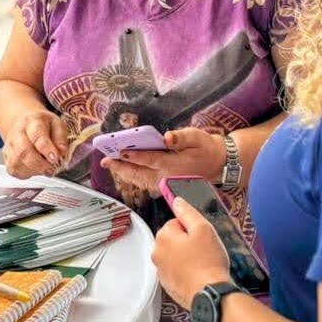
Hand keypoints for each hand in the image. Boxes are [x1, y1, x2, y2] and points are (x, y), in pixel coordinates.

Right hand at [3, 109, 67, 178]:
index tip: (56, 158)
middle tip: (52, 169)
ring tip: (45, 169)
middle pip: (23, 151)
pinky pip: (13, 170)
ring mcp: (9, 145)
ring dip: (33, 171)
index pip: (37, 135)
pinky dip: (26, 173)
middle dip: (39, 164)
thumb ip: (61, 138)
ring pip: (16, 163)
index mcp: (32, 121)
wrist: (24, 120)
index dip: (46, 149)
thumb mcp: (57, 124)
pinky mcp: (6, 156)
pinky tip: (35, 169)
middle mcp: (17, 132)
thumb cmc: (43, 124)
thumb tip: (61, 153)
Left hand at [100, 127, 225, 192]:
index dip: (134, 156)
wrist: (216, 163)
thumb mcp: (196, 137)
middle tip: (105, 160)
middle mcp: (167, 177)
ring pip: (140, 180)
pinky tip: (124, 169)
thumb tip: (167, 137)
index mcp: (174, 165)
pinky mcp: (164, 184)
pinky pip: (144, 182)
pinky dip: (132, 176)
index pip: (151, 160)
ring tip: (110, 164)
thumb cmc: (205, 148)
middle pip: (139, 173)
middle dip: (121, 166)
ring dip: (124, 172)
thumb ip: (181, 137)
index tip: (120, 151)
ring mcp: (165, 183)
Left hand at [152, 197, 232, 308]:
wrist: (209, 295)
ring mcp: (161, 271)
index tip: (202, 238)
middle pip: (174, 239)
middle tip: (205, 250)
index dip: (193, 228)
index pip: (176, 222)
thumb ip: (187, 212)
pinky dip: (186, 272)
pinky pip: (177, 271)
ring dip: (187, 257)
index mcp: (163, 237)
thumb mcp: (203, 228)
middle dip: (188, 242)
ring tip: (203, 264)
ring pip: (176, 255)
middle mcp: (157, 253)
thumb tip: (176, 201)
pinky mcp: (168, 285)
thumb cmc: (208, 262)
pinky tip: (199, 275)